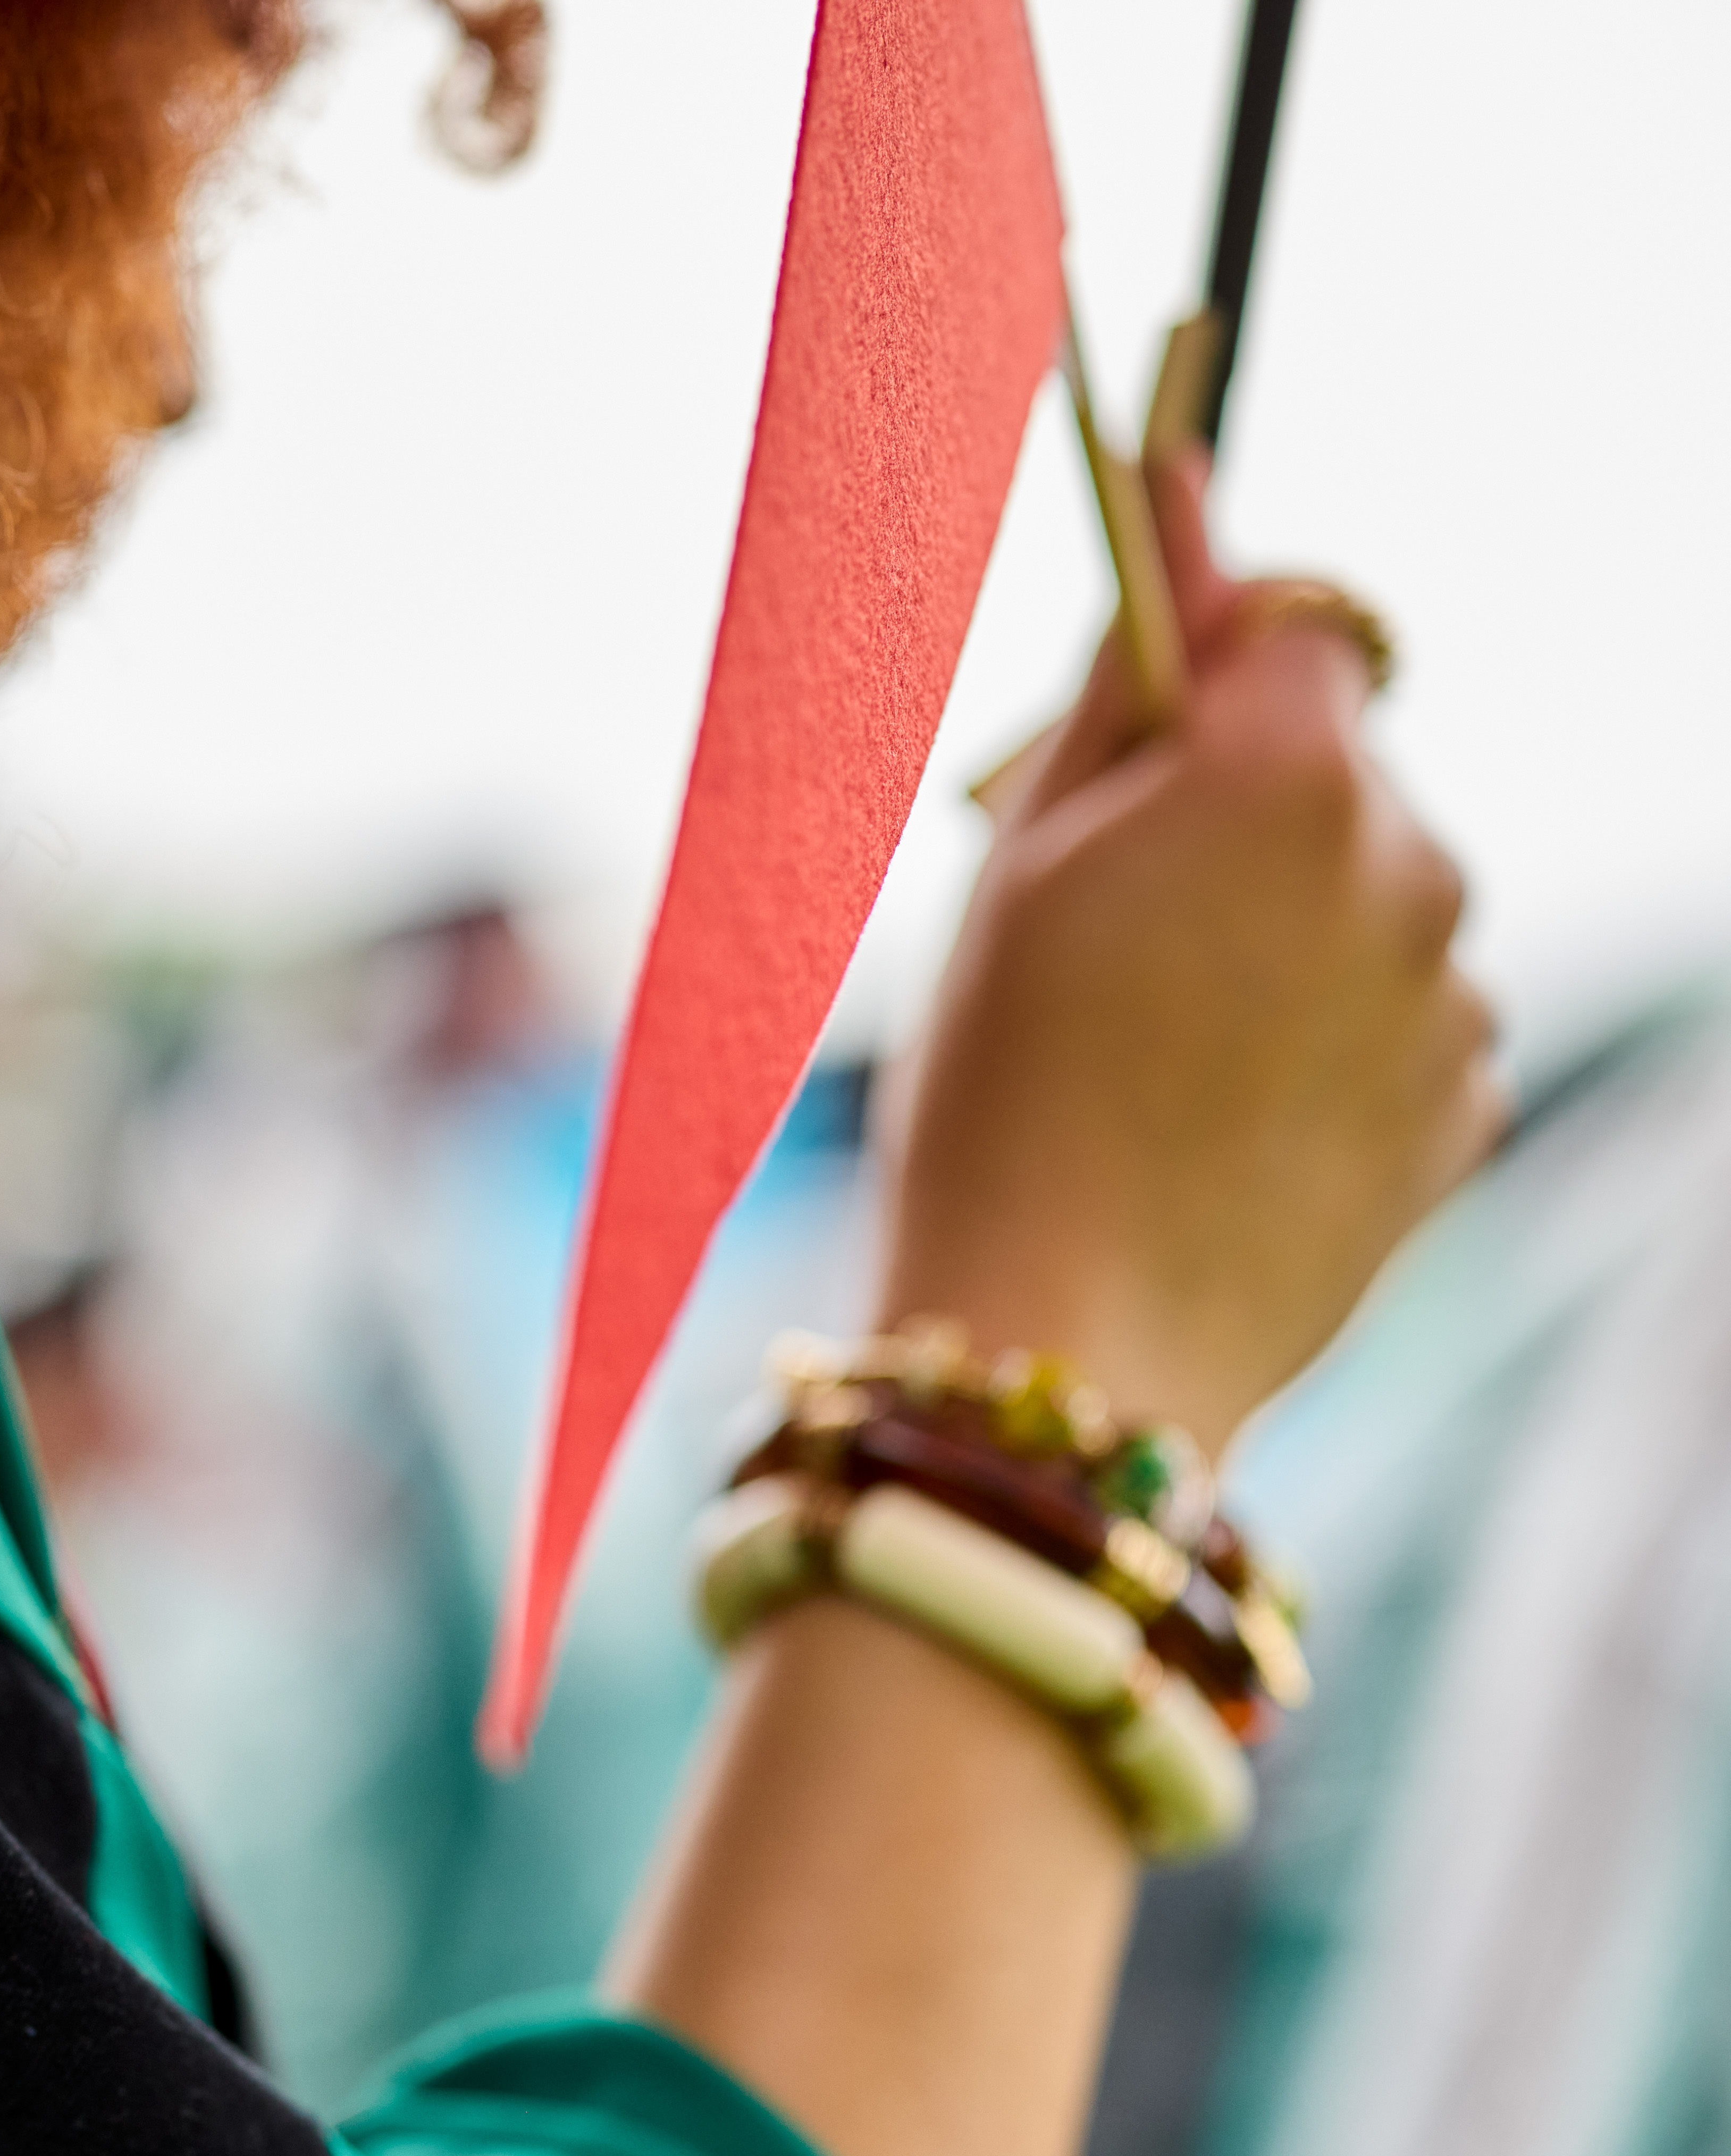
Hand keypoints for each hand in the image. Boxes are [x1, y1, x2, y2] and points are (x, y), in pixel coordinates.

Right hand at [881, 451, 1501, 1452]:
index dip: (1218, 664)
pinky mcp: (1464, 1105)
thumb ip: (1122, 676)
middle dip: (1240, 822)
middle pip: (1338, 774)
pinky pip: (1398, 1025)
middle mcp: (1409, 860)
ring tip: (1155, 1056)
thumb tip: (1176, 497)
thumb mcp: (1018, 861)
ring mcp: (1452, 992)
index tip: (1147, 728)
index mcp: (1288, 773)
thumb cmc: (1002, 1094)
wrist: (1066, 1346)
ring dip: (1284, 941)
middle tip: (1106, 937)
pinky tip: (1215, 1124)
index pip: (1301, 624)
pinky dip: (1324, 1051)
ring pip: (1367, 905)